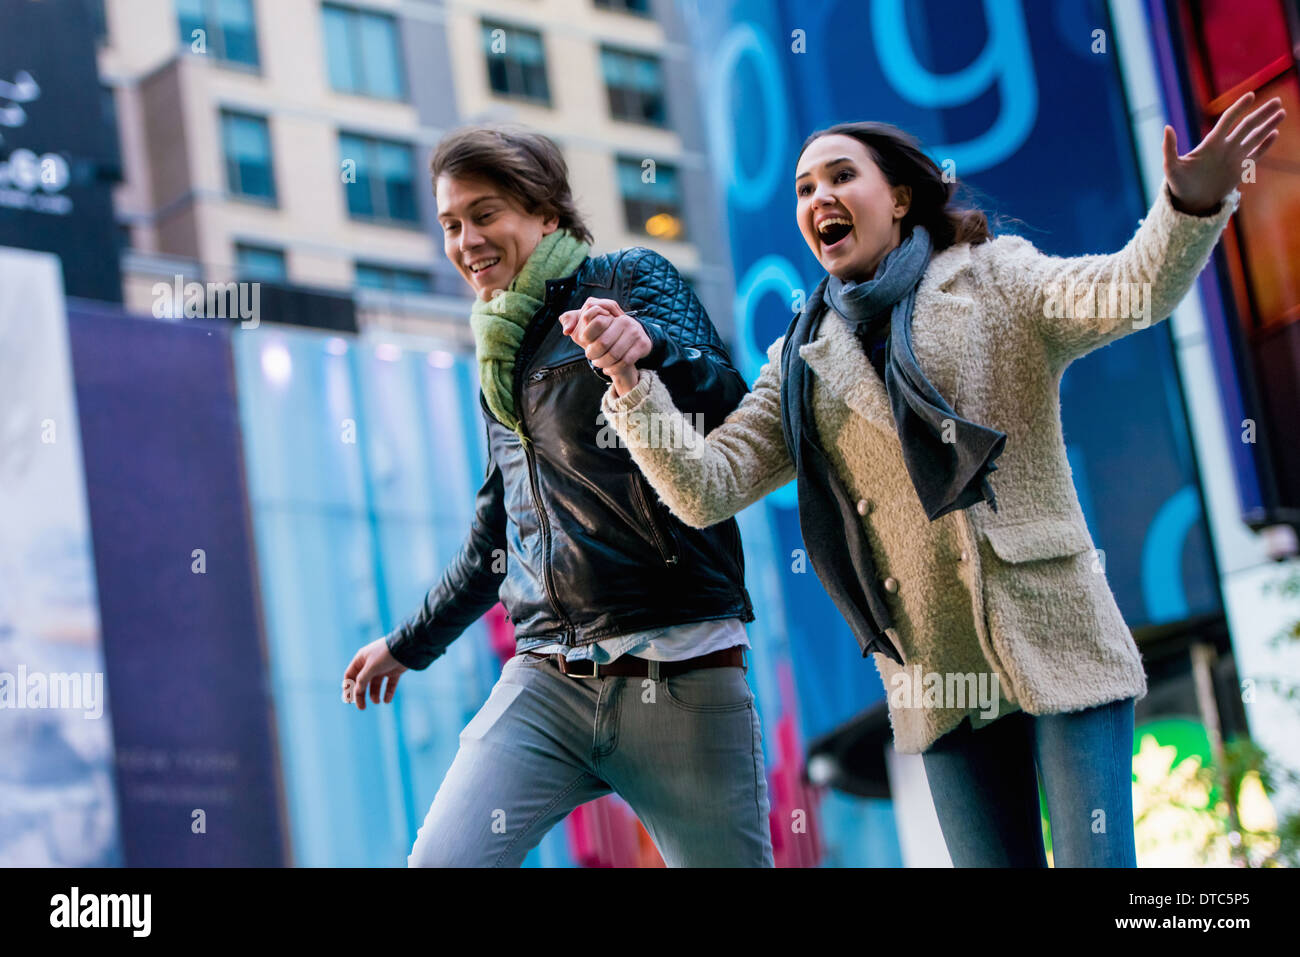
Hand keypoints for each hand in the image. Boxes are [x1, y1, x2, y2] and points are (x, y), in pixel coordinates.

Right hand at [343, 637, 407, 710]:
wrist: (407, 647)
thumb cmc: (386, 654)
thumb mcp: (371, 667)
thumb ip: (362, 680)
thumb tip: (356, 692)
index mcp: (361, 659)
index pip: (350, 675)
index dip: (348, 687)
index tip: (348, 700)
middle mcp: (370, 664)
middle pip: (362, 682)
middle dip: (361, 695)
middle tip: (362, 708)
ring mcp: (382, 668)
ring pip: (375, 685)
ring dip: (374, 694)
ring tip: (377, 702)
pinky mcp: (394, 671)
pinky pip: (389, 685)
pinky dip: (387, 693)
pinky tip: (387, 700)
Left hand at [558, 297, 651, 395]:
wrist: (632, 338)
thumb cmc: (604, 329)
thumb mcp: (586, 320)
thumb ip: (571, 320)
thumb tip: (566, 330)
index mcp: (611, 311)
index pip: (596, 323)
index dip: (587, 338)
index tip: (585, 344)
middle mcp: (625, 320)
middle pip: (603, 343)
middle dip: (593, 354)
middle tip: (591, 358)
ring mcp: (635, 332)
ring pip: (614, 354)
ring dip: (603, 363)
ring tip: (599, 364)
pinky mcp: (643, 344)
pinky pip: (626, 361)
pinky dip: (614, 369)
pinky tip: (609, 369)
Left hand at [1163, 91, 1283, 214]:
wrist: (1189, 203)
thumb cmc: (1178, 184)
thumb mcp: (1171, 166)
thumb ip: (1170, 148)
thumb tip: (1167, 128)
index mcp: (1211, 143)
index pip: (1228, 120)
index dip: (1239, 108)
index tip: (1250, 95)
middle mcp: (1225, 147)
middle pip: (1247, 125)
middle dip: (1261, 113)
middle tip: (1277, 101)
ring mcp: (1234, 158)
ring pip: (1255, 137)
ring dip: (1268, 125)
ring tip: (1282, 112)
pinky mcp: (1240, 170)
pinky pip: (1256, 154)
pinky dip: (1265, 145)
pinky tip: (1275, 134)